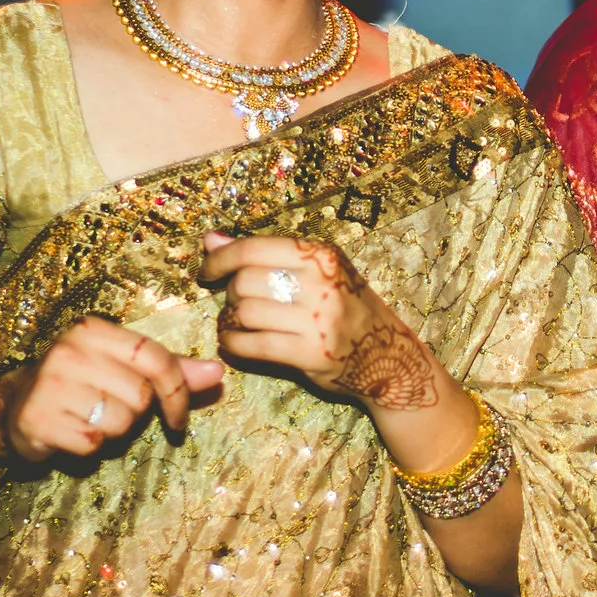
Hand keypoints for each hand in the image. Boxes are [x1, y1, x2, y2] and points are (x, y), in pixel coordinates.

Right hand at [0, 319, 224, 462]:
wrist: (15, 406)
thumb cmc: (83, 384)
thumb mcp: (124, 367)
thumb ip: (172, 370)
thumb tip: (218, 372)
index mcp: (94, 330)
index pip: (156, 358)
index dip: (177, 392)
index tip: (179, 418)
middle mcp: (69, 350)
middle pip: (140, 396)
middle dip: (136, 413)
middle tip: (110, 409)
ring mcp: (49, 385)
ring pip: (119, 422)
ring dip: (113, 431)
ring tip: (90, 419)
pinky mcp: (37, 420)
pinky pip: (91, 444)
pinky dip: (89, 447)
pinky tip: (73, 433)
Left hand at [202, 234, 442, 409]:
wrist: (388, 356)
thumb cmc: (346, 307)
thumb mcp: (316, 272)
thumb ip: (263, 255)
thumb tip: (209, 239)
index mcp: (321, 255)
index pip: (253, 248)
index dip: (220, 260)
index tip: (207, 272)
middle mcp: (322, 282)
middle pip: (245, 281)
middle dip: (230, 294)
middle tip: (237, 304)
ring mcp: (318, 319)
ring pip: (246, 313)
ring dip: (230, 321)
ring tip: (236, 324)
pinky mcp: (312, 354)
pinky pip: (254, 346)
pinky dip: (234, 344)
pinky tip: (235, 343)